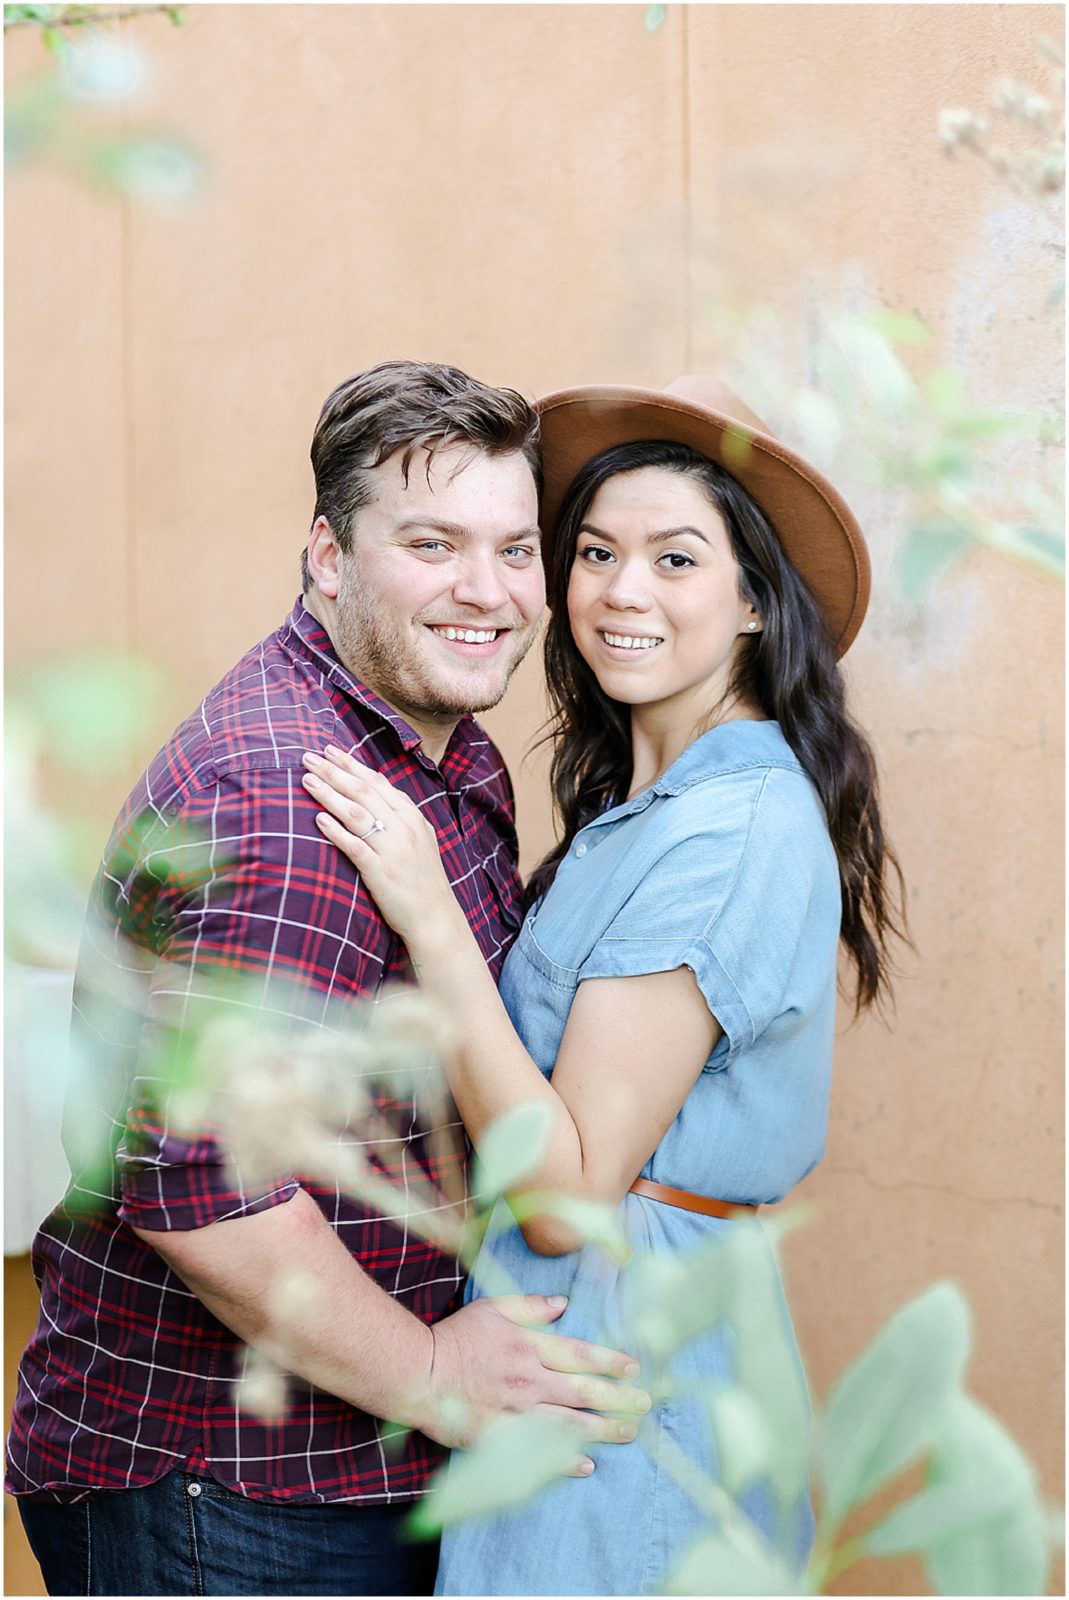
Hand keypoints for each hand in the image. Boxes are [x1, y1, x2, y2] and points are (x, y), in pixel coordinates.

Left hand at [302, 745, 459, 943]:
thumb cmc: (424, 879)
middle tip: (308, 758)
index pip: (377, 782)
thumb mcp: (422, 838)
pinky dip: (335, 831)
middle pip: (363, 791)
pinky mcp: (380, 871)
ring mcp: (392, 848)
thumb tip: (382, 794)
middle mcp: (403, 827)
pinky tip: (318, 819)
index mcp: (412, 816)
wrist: (435, 916)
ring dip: (329, 794)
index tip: (329, 750)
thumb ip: (404, 815)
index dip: (351, 764)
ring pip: (356, 813)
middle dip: (334, 771)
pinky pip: (354, 845)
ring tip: (307, 780)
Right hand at [409, 1294, 649, 1473]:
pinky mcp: (502, 1440)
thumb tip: (563, 1304)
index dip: (612, 1361)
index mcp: (530, 1347)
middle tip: (645, 1405)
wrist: (420, 1373)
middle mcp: (530, 1381)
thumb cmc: (456, 1337)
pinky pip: (540, 1453)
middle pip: (584, 1392)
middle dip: (619, 1399)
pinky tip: (587, 1464)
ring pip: (570, 1424)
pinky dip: (566, 1461)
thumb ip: (530, 1307)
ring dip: (603, 1430)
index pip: (581, 1355)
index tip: (635, 1368)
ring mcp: (517, 1414)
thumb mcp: (493, 1309)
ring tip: (629, 1433)